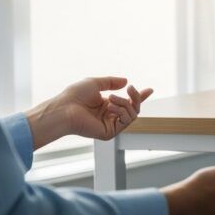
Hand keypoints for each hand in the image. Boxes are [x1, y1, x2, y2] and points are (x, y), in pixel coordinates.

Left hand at [25, 77, 152, 148]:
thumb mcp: (95, 83)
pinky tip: (111, 106)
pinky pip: (125, 121)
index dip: (139, 96)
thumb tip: (126, 82)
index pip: (127, 102)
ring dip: (125, 103)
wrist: (64, 108)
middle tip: (131, 89)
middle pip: (133, 109)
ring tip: (111, 98)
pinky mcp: (109, 133)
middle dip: (136, 98)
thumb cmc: (74, 96)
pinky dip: (121, 111)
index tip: (150, 90)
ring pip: (132, 114)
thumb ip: (111, 82)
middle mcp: (109, 116)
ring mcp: (110, 125)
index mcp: (106, 105)